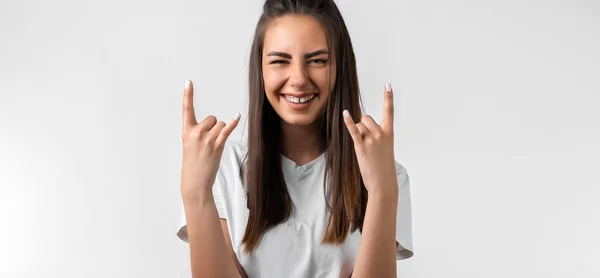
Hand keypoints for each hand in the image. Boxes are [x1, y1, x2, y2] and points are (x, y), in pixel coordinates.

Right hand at [180, 80, 240, 203]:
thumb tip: (214, 125)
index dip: (188, 95)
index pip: (186, 110)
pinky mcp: (217, 145)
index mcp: (186, 132)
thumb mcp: (189, 147)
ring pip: (220, 124)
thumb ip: (197, 134)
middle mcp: (195, 133)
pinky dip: (233, 122)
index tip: (188, 82)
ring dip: (220, 133)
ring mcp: (206, 139)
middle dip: (214, 127)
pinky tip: (237, 116)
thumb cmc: (193, 165)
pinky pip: (227, 129)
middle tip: (208, 143)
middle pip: (212, 118)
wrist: (194, 183)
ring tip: (213, 147)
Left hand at [343, 83, 397, 195]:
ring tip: (364, 148)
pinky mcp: (361, 146)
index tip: (388, 85)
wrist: (383, 182)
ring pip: (359, 125)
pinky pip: (354, 130)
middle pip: (366, 118)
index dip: (388, 98)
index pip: (389, 112)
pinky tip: (345, 114)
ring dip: (358, 133)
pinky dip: (349, 122)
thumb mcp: (385, 148)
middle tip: (367, 143)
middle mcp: (381, 133)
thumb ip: (377, 135)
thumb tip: (361, 126)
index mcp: (389, 133)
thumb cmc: (383, 166)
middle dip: (363, 126)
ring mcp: (372, 139)